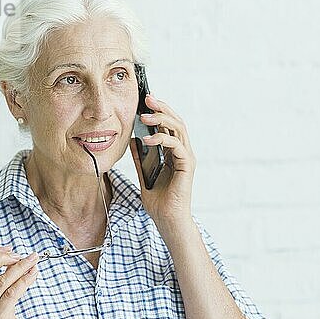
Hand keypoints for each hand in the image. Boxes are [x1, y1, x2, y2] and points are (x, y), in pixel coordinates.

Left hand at [130, 94, 195, 228]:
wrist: (167, 220)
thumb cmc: (158, 201)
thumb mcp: (144, 174)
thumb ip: (140, 157)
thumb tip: (133, 140)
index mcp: (173, 153)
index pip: (168, 125)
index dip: (159, 111)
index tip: (145, 101)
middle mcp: (182, 152)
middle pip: (176, 122)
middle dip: (162, 108)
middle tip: (148, 98)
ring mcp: (186, 158)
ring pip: (178, 129)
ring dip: (161, 119)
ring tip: (145, 116)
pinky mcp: (187, 165)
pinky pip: (176, 145)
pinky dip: (162, 139)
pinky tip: (148, 139)